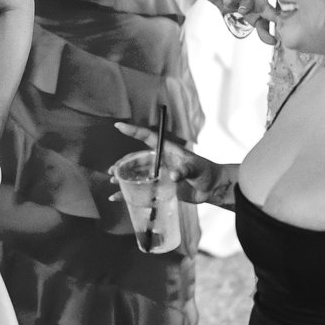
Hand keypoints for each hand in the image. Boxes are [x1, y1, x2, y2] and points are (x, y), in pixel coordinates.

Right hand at [110, 121, 230, 204]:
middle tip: (113, 171)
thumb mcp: (196, 168)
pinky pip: (140, 191)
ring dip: (123, 178)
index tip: (118, 126)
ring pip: (135, 175)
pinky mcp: (159, 189)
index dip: (133, 131)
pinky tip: (116, 198)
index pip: (146, 137)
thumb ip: (185, 170)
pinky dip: (128, 195)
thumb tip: (174, 176)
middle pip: (136, 159)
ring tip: (113, 181)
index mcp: (166, 151)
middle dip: (123, 163)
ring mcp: (158, 176)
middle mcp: (159, 162)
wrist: (212, 188)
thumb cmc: (206, 172)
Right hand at [202, 0, 273, 44]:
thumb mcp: (262, 20)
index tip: (274, 40)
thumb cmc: (256, 8)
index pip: (265, 14)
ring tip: (227, 0)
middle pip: (247, 3)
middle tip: (242, 11)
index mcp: (262, 5)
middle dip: (245, 6)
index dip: (270, 26)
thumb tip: (275, 42)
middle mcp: (249, 0)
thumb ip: (266, 31)